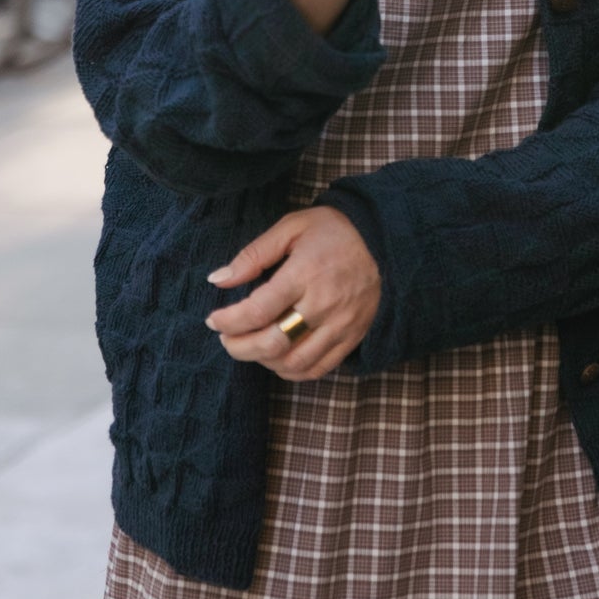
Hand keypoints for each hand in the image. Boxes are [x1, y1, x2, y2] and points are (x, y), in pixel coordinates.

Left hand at [206, 206, 380, 379]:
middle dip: (239, 348)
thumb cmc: (333, 231)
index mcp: (305, 273)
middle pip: (273, 344)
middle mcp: (324, 304)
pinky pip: (318, 369)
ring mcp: (341, 325)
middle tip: (225, 339)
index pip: (259, 310)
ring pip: (294, 362)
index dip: (229, 321)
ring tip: (250, 347)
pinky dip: (291, 371)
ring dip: (263, 362)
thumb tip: (219, 280)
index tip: (213, 320)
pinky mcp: (352, 337)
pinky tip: (277, 358)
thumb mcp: (291, 228)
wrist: (385, 240)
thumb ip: (253, 255)